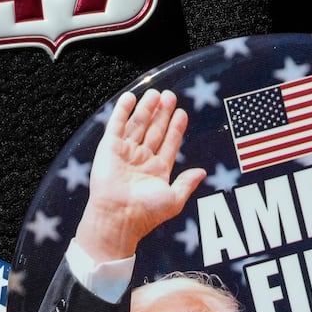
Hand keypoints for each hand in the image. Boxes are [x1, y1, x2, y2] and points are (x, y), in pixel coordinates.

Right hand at [77, 89, 206, 263]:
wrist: (118, 217)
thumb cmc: (146, 213)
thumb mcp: (174, 199)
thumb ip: (187, 184)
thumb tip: (202, 172)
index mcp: (157, 170)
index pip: (169, 142)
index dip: (176, 127)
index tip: (182, 113)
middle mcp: (141, 159)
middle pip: (154, 130)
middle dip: (162, 113)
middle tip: (170, 96)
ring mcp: (125, 152)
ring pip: (137, 124)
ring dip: (146, 108)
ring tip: (155, 93)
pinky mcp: (109, 148)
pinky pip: (116, 125)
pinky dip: (122, 111)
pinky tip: (130, 97)